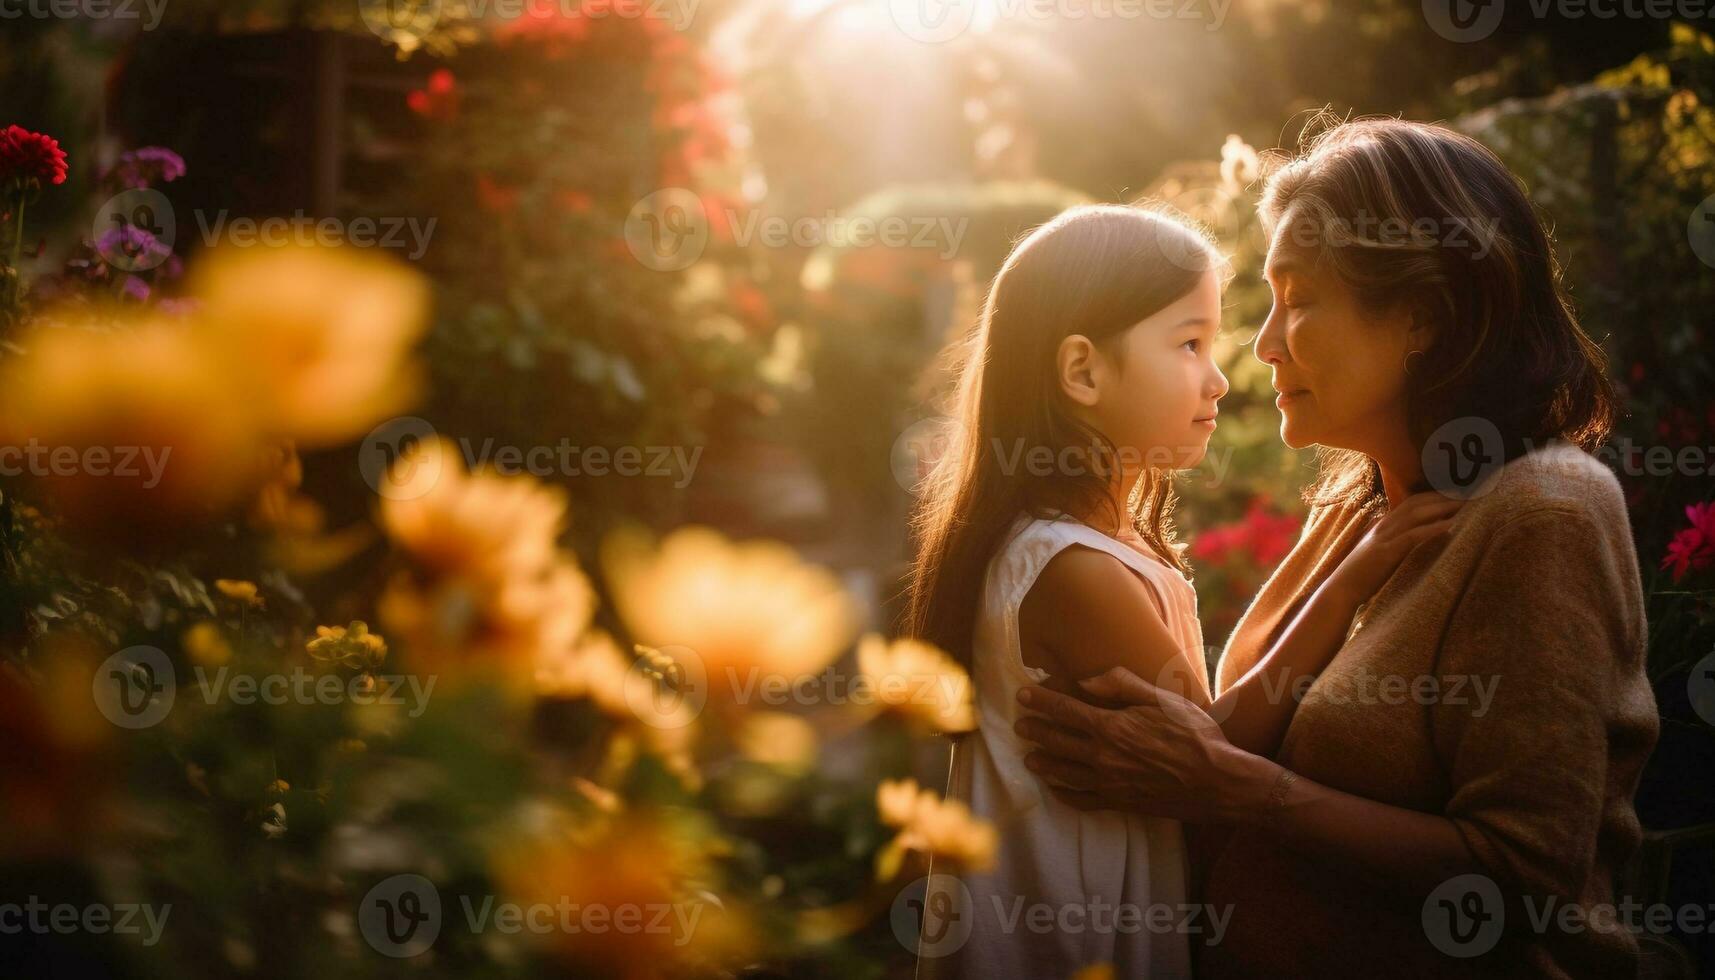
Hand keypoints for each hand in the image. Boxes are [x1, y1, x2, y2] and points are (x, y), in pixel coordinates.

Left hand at [1014, 666, 1274, 821]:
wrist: (1217, 782)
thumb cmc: (1195, 735)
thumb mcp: (1162, 698)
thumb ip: (1122, 685)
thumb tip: (1086, 680)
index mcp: (1112, 726)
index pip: (1064, 710)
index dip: (1040, 701)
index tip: (1023, 695)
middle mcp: (1103, 756)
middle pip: (1057, 742)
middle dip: (1035, 732)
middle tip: (1020, 726)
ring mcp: (1109, 783)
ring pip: (1063, 773)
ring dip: (1042, 763)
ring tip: (1029, 757)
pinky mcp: (1119, 803)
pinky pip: (1082, 800)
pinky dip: (1064, 794)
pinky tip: (1056, 789)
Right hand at [1324, 491, 1462, 605]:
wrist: (1341, 590)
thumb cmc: (1362, 576)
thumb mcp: (1383, 555)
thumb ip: (1401, 544)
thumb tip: (1429, 538)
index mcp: (1383, 525)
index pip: (1411, 502)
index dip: (1434, 496)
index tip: (1456, 495)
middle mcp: (1384, 526)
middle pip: (1416, 503)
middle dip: (1442, 497)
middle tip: (1468, 494)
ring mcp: (1384, 537)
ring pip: (1416, 514)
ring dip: (1441, 507)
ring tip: (1464, 504)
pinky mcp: (1386, 552)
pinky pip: (1413, 535)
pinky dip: (1432, 528)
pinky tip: (1450, 525)